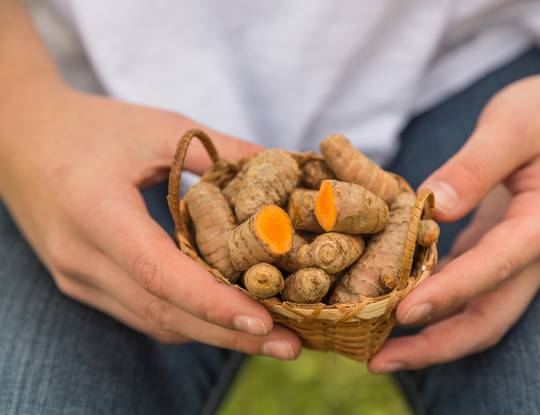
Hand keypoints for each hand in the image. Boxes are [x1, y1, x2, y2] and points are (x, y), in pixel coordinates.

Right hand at [0, 85, 300, 359]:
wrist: (23, 138)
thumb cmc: (94, 128)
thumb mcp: (160, 127)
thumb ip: (221, 150)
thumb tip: (285, 167)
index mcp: (95, 212)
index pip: (158, 273)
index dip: (213, 302)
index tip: (266, 320)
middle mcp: (81, 257)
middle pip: (162, 312)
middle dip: (229, 334)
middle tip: (291, 345)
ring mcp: (77, 278)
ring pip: (154, 321)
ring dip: (214, 333)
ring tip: (271, 337)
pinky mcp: (84, 284)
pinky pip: (143, 312)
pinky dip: (188, 320)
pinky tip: (227, 317)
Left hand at [369, 65, 539, 372]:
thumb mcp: (512, 124)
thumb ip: (474, 166)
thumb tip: (433, 204)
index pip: (493, 268)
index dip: (447, 295)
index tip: (402, 314)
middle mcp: (536, 252)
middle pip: (488, 318)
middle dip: (436, 346)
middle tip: (379, 362)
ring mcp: (521, 256)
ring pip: (478, 312)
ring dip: (431, 335)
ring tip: (379, 349)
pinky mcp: (503, 248)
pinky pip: (470, 288)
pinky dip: (436, 303)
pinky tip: (399, 305)